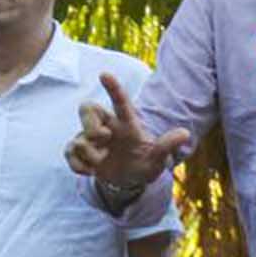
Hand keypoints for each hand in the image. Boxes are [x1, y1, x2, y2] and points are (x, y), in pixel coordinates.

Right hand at [64, 72, 188, 191]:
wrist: (129, 182)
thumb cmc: (144, 165)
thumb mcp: (157, 159)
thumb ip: (166, 146)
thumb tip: (185, 133)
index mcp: (126, 123)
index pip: (120, 102)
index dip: (113, 88)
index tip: (104, 74)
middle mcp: (107, 126)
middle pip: (87, 109)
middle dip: (89, 123)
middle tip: (101, 138)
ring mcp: (91, 139)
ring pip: (79, 136)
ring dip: (88, 153)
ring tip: (100, 163)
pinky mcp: (81, 152)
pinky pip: (70, 152)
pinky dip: (77, 164)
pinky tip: (89, 172)